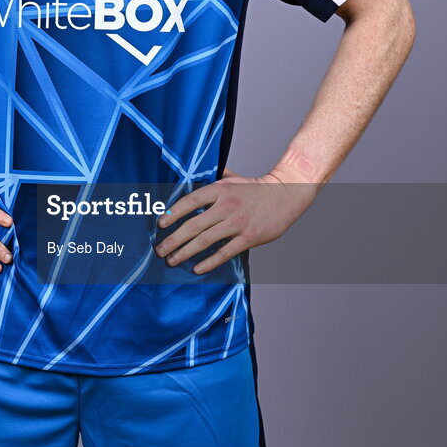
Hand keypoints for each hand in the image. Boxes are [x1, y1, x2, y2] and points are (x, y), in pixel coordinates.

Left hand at [153, 169, 316, 274]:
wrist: (285, 194)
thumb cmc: (255, 187)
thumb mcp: (232, 177)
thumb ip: (212, 179)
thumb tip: (190, 177)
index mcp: (219, 189)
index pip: (189, 202)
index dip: (172, 214)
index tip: (160, 225)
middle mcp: (226, 205)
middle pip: (193, 225)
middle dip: (173, 240)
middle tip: (160, 251)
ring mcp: (237, 222)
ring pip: (205, 240)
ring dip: (185, 252)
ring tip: (172, 261)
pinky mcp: (248, 237)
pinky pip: (224, 252)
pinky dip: (209, 262)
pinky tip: (197, 268)